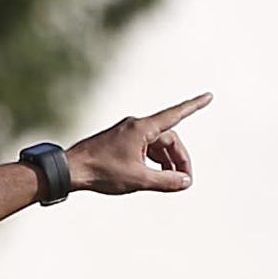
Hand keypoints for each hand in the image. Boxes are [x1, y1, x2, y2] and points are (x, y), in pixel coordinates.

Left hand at [66, 92, 212, 194]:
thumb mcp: (138, 179)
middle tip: (184, 180)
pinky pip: (142, 148)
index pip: (175, 115)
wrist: (69, 170)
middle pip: (167, 139)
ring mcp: (124, 133)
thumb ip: (165, 181)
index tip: (208, 96)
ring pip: (155, 145)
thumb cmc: (101, 172)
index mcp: (142, 128)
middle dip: (178, 159)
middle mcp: (134, 126)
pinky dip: (152, 160)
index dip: (194, 106)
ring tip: (171, 181)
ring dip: (165, 161)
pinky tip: (154, 174)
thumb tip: (185, 182)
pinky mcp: (116, 142)